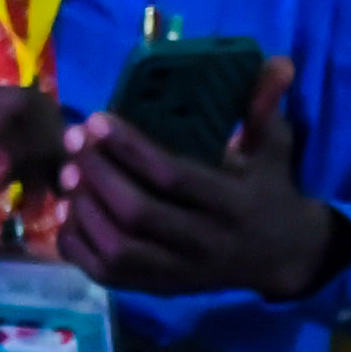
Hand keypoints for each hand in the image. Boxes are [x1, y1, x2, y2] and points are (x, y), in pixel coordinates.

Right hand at [0, 74, 71, 257]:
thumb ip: (1, 164)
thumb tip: (38, 165)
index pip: (26, 103)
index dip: (51, 141)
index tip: (56, 184)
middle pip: (32, 101)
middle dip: (53, 148)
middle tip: (52, 192)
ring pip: (21, 110)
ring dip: (36, 157)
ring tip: (26, 197)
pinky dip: (10, 159)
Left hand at [65, 59, 350, 302]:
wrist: (282, 257)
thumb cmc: (270, 189)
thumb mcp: (275, 147)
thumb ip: (265, 105)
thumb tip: (277, 61)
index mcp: (233, 205)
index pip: (172, 177)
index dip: (130, 148)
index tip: (97, 119)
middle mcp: (205, 244)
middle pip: (137, 214)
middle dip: (98, 173)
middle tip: (73, 140)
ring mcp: (179, 273)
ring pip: (118, 249)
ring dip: (84, 210)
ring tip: (69, 172)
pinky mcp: (158, 290)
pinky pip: (107, 275)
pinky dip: (79, 246)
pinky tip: (69, 213)